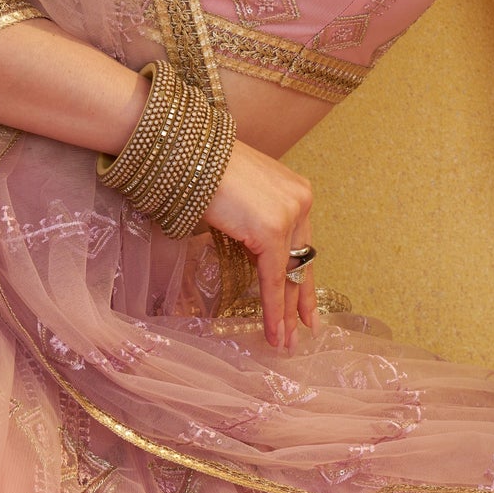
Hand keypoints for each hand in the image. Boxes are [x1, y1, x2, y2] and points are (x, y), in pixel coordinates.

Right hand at [200, 141, 317, 352]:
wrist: (187, 151)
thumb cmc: (203, 168)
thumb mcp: (241, 196)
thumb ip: (256, 222)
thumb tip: (255, 254)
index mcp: (295, 190)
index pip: (302, 243)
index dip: (302, 276)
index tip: (305, 304)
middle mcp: (300, 200)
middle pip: (302, 260)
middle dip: (301, 299)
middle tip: (305, 329)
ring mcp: (289, 214)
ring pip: (290, 274)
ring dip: (288, 311)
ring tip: (285, 341)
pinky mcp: (272, 230)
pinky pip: (274, 279)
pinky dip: (274, 309)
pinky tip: (274, 332)